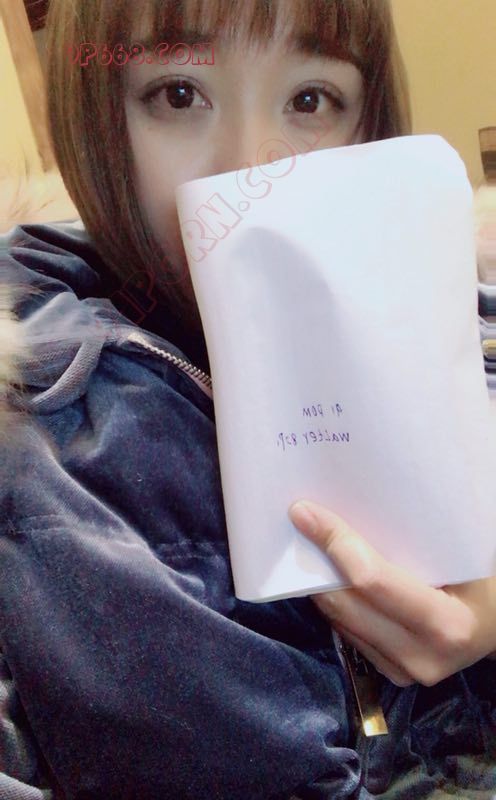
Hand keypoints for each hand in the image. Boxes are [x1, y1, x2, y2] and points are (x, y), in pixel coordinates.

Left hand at [289, 500, 495, 686]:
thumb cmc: (484, 581)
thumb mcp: (463, 555)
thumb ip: (419, 536)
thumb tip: (361, 496)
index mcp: (446, 625)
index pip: (371, 579)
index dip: (335, 541)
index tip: (305, 511)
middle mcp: (421, 658)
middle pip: (343, 603)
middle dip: (315, 559)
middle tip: (298, 520)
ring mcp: (403, 672)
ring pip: (337, 619)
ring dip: (317, 580)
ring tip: (307, 541)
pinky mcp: (390, 675)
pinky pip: (345, 632)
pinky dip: (332, 600)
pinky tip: (328, 572)